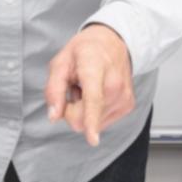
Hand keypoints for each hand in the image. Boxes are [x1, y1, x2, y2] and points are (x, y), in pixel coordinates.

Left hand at [45, 23, 134, 146]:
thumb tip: (54, 116)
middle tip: (75, 89)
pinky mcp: (128, 106)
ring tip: (88, 89)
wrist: (114, 42)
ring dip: (85, 110)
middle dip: (72, 110)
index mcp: (95, 68)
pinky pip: (102, 121)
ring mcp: (123, 97)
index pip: (93, 99)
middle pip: (84, 118)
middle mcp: (114, 84)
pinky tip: (98, 93)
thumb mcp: (61, 61)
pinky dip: (95, 111)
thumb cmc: (87, 50)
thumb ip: (54, 89)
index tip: (93, 140)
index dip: (91, 121)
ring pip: (93, 123)